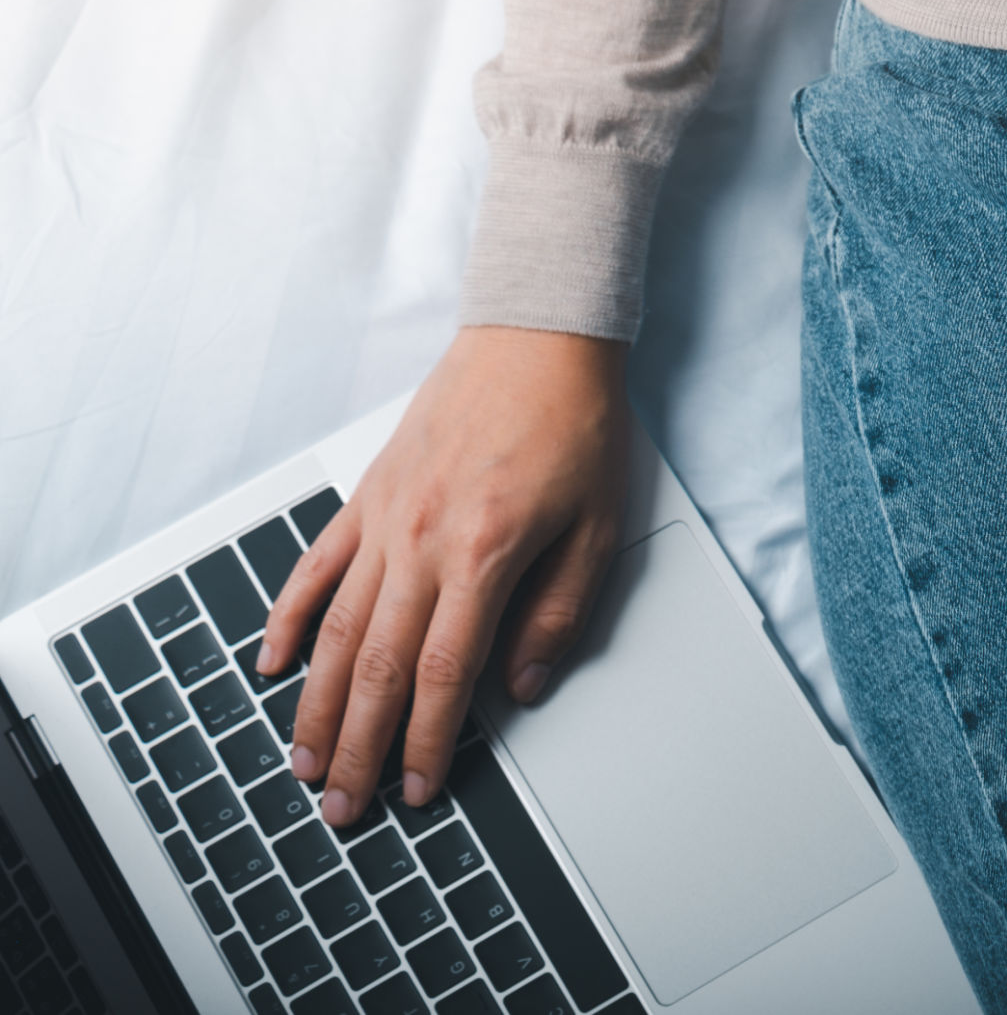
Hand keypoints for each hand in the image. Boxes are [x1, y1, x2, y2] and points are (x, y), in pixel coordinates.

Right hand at [258, 326, 630, 822]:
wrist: (536, 338)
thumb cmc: (576, 424)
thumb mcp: (598, 526)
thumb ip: (559, 613)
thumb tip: (523, 687)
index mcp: (484, 555)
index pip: (443, 675)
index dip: (425, 743)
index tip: (417, 790)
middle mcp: (421, 541)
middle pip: (375, 668)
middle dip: (357, 747)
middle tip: (343, 806)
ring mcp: (384, 517)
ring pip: (334, 630)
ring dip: (313, 704)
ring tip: (303, 761)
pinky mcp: (366, 495)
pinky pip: (315, 567)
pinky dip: (288, 618)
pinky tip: (270, 663)